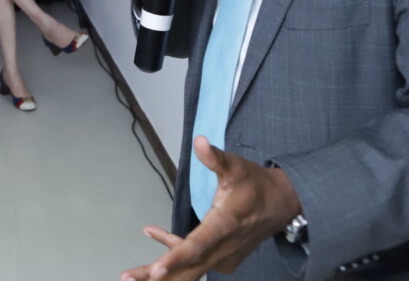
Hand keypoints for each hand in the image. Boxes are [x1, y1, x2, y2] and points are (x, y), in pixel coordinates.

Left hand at [119, 138, 300, 280]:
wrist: (282, 205)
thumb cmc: (256, 185)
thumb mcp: (237, 167)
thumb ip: (216, 158)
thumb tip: (199, 141)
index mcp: (225, 226)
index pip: (197, 246)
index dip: (175, 257)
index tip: (156, 271)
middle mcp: (223, 248)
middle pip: (187, 267)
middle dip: (157, 276)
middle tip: (127, 278)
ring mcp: (223, 257)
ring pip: (189, 270)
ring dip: (162, 274)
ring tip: (131, 276)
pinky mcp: (221, 258)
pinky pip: (194, 261)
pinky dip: (174, 254)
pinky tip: (152, 232)